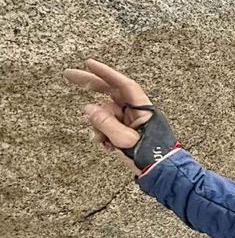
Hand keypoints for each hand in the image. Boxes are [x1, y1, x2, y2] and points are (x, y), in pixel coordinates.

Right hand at [66, 60, 175, 174]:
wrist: (162, 174)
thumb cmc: (152, 157)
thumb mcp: (125, 141)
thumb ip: (105, 124)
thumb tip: (88, 108)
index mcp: (143, 109)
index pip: (123, 85)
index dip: (106, 73)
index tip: (88, 64)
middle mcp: (137, 111)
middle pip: (111, 93)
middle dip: (91, 85)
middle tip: (68, 76)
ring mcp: (131, 121)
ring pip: (106, 113)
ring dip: (99, 125)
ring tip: (103, 141)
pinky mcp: (127, 131)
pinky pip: (109, 126)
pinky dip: (103, 134)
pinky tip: (106, 146)